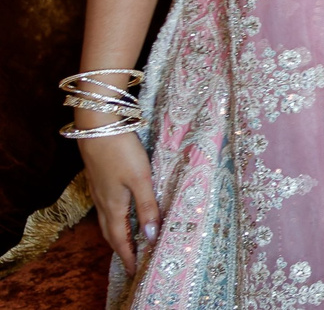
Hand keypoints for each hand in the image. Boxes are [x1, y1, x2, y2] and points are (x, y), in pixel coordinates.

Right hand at [79, 131, 156, 268]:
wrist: (97, 128)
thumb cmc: (121, 152)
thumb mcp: (140, 179)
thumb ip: (146, 207)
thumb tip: (150, 237)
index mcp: (113, 206)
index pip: (119, 240)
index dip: (127, 255)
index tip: (133, 271)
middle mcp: (102, 203)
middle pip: (111, 233)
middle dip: (121, 249)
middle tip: (132, 261)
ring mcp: (98, 191)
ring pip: (107, 221)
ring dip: (116, 235)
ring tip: (128, 242)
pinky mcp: (98, 180)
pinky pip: (105, 209)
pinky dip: (113, 219)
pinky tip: (121, 213)